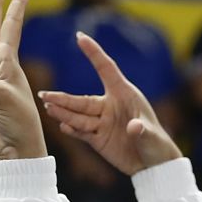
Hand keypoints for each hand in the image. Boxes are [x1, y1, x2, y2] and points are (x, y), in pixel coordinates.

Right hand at [38, 31, 181, 176]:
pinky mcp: (99, 140)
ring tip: (47, 107)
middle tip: (44, 95)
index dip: (94, 53)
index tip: (80, 36)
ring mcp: (103, 123)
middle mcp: (110, 106)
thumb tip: (134, 127)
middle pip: (82, 100)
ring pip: (79, 116)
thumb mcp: (152, 136)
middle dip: (63, 98)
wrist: (154, 165)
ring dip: (63, 113)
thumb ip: (142, 130)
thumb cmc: (157, 144)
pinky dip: (72, 129)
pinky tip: (62, 125)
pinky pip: (82, 132)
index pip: (105, 69)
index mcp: (124, 94)